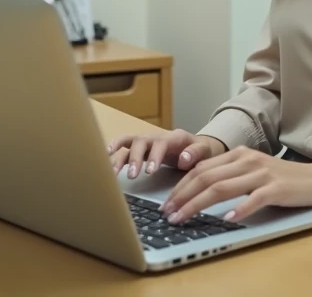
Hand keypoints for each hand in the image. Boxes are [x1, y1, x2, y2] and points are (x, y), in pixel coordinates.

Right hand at [106, 129, 225, 177]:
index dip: (154, 156)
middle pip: (141, 141)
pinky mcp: (141, 148)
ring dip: (121, 156)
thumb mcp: (205, 151)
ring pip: (130, 143)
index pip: (161, 143)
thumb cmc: (201, 151)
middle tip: (133, 175)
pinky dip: (115, 149)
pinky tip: (106, 157)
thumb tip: (183, 158)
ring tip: (113, 172)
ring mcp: (148, 141)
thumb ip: (196, 153)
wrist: (198, 147)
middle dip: (135, 158)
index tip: (150, 171)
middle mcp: (157, 136)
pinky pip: (125, 146)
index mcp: (174, 138)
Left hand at [160, 147, 311, 224]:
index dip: (180, 186)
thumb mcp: (252, 172)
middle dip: (182, 196)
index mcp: (238, 154)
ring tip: (184, 218)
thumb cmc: (282, 180)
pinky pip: (254, 198)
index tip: (167, 203)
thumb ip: (229, 177)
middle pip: (206, 177)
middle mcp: (247, 160)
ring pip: (222, 187)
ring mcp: (262, 173)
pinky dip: (239, 209)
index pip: (201, 169)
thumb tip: (196, 192)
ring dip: (198, 204)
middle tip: (168, 213)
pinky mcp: (277, 188)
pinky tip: (227, 219)